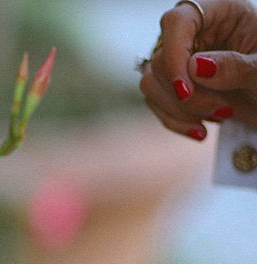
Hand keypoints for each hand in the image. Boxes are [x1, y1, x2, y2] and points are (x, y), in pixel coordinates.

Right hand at [140, 0, 256, 137]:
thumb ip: (235, 67)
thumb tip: (194, 67)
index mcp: (222, 12)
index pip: (178, 22)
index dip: (175, 55)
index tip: (186, 91)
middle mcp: (194, 31)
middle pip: (162, 58)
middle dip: (187, 95)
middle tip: (222, 110)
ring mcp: (178, 56)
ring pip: (151, 81)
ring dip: (180, 109)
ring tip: (219, 116)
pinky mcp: (169, 81)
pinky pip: (154, 101)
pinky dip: (175, 120)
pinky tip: (201, 129)